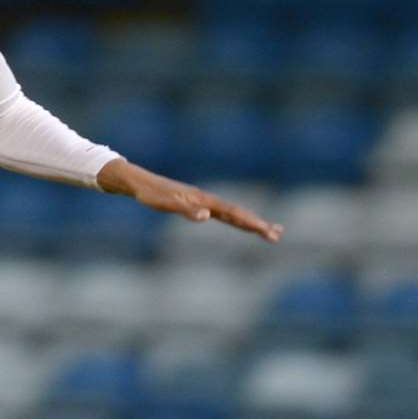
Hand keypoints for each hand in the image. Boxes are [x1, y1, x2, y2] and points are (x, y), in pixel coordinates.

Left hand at [97, 159, 282, 241]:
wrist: (139, 183)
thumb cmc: (151, 194)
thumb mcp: (165, 204)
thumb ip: (186, 210)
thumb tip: (207, 216)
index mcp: (204, 200)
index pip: (233, 213)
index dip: (250, 223)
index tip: (267, 232)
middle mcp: (207, 200)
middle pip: (238, 212)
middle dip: (258, 224)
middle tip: (278, 235)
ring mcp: (203, 201)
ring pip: (232, 212)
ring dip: (250, 222)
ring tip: (269, 230)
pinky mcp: (197, 204)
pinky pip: (222, 213)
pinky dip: (235, 218)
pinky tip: (241, 222)